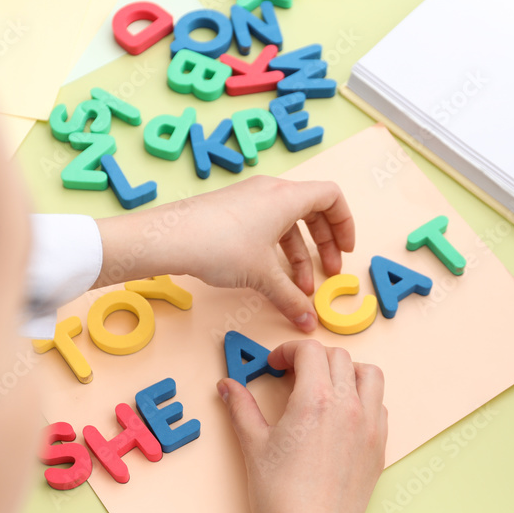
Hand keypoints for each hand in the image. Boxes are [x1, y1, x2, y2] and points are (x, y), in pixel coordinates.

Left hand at [94, 175, 355, 331]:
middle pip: (312, 210)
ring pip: (287, 222)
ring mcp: (248, 199)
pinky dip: (276, 250)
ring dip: (299, 254)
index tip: (346, 250)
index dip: (345, 223)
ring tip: (299, 288)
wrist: (167, 238)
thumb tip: (308, 321)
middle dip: (324, 244)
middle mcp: (270, 191)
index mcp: (287, 196)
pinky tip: (270, 277)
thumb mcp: (262, 276)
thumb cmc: (220, 246)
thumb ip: (291, 298)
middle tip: (329, 272)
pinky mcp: (230, 210)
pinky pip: (266, 226)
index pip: (331, 197)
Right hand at [217, 340, 387, 512]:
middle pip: (340, 357)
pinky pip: (379, 406)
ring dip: (348, 371)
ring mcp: (369, 427)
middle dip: (314, 358)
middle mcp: (348, 407)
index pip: (310, 350)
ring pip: (370, 376)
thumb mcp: (253, 446)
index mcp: (316, 400)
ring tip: (325, 387)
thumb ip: (242, 408)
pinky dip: (364, 399)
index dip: (289, 351)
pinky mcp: (379, 447)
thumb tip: (228, 387)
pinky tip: (342, 415)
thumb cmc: (279, 498)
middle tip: (294, 375)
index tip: (276, 365)